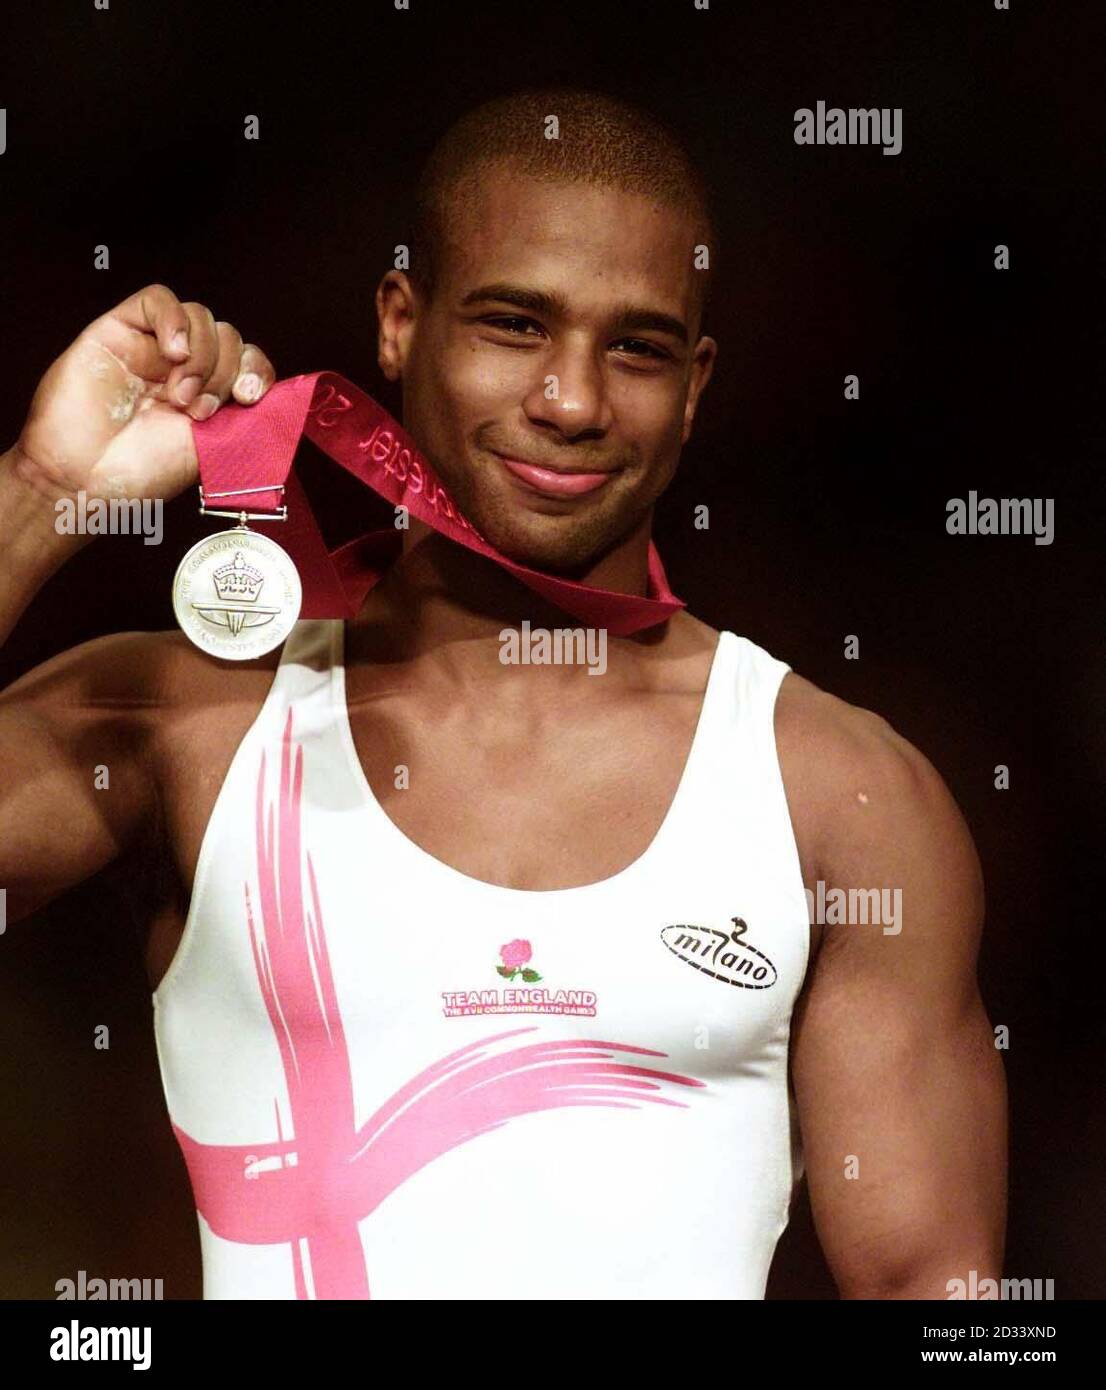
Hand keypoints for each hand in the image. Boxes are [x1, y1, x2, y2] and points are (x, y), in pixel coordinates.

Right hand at [12, 283, 275, 507]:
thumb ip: (243, 417)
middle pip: (229, 337)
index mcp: (209, 395)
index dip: (256, 372)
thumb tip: (272, 395)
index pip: (249, 362)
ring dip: (202, 356)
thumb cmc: (139, 473)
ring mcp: (151, 348)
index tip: (249, 397)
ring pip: (200, 317)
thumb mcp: (211, 448)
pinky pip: (158, 299)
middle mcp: (183, 369)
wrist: (85, 479)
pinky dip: (174, 320)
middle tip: (199, 410)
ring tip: (177, 395)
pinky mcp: (119, 329)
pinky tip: (173, 352)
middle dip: (224, 373)